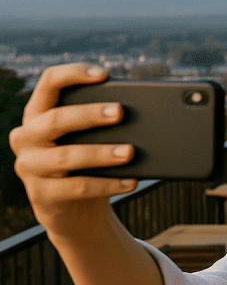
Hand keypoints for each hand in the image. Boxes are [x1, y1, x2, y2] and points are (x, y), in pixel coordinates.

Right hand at [9, 63, 136, 238]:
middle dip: (90, 114)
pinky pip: (77, 188)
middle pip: (56, 119)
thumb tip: (142, 109)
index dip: (74, 74)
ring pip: (66, 156)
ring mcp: (30, 167)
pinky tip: (131, 181)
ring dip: (101, 153)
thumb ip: (104, 122)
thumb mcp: (92, 139)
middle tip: (120, 112)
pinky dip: (108, 184)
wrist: (78, 210)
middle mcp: (26, 137)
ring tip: (130, 152)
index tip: (104, 75)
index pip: (49, 83)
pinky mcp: (41, 195)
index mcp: (38, 114)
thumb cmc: (89, 164)